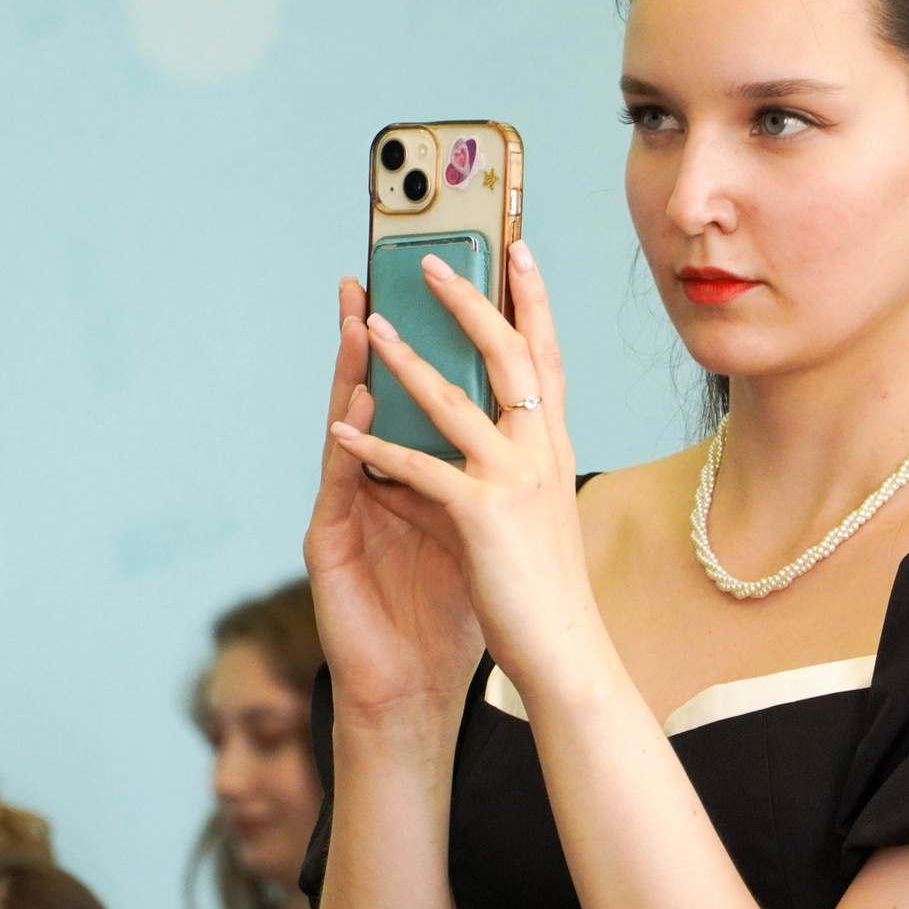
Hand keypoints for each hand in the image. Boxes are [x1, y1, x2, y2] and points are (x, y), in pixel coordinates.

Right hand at [303, 276, 486, 725]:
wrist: (413, 689)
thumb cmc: (448, 612)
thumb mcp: (478, 529)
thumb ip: (485, 476)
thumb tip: (526, 421)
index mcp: (419, 473)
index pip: (427, 393)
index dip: (438, 340)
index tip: (453, 280)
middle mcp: (377, 480)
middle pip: (381, 393)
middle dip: (381, 331)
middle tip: (379, 272)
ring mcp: (349, 507)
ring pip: (351, 425)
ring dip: (353, 373)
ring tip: (360, 318)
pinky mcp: (329, 542)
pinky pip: (340, 483)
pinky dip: (348, 445)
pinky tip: (354, 411)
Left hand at [324, 242, 605, 694]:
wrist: (567, 656)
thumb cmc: (549, 594)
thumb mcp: (538, 515)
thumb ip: (513, 471)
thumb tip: (483, 442)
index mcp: (555, 450)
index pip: (546, 358)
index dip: (533, 301)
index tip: (518, 252)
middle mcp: (542, 453)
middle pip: (506, 356)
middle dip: (467, 303)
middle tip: (430, 263)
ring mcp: (514, 481)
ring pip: (452, 401)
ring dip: (403, 360)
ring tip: (368, 326)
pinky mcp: (481, 516)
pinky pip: (417, 467)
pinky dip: (374, 447)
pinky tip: (341, 430)